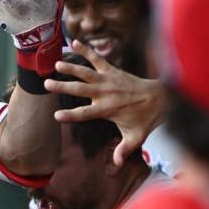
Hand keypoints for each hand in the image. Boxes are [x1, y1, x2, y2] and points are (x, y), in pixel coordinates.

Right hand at [44, 40, 165, 166]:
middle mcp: (104, 93)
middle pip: (79, 90)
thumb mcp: (136, 137)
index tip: (56, 116)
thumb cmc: (145, 119)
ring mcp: (108, 80)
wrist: (161, 98)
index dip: (70, 115)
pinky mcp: (112, 70)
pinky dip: (86, 50)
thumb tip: (116, 166)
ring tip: (56, 63)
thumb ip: (124, 150)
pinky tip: (73, 42)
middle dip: (62, 86)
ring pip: (85, 72)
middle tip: (47, 84)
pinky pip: (97, 58)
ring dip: (71, 67)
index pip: (84, 113)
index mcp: (106, 110)